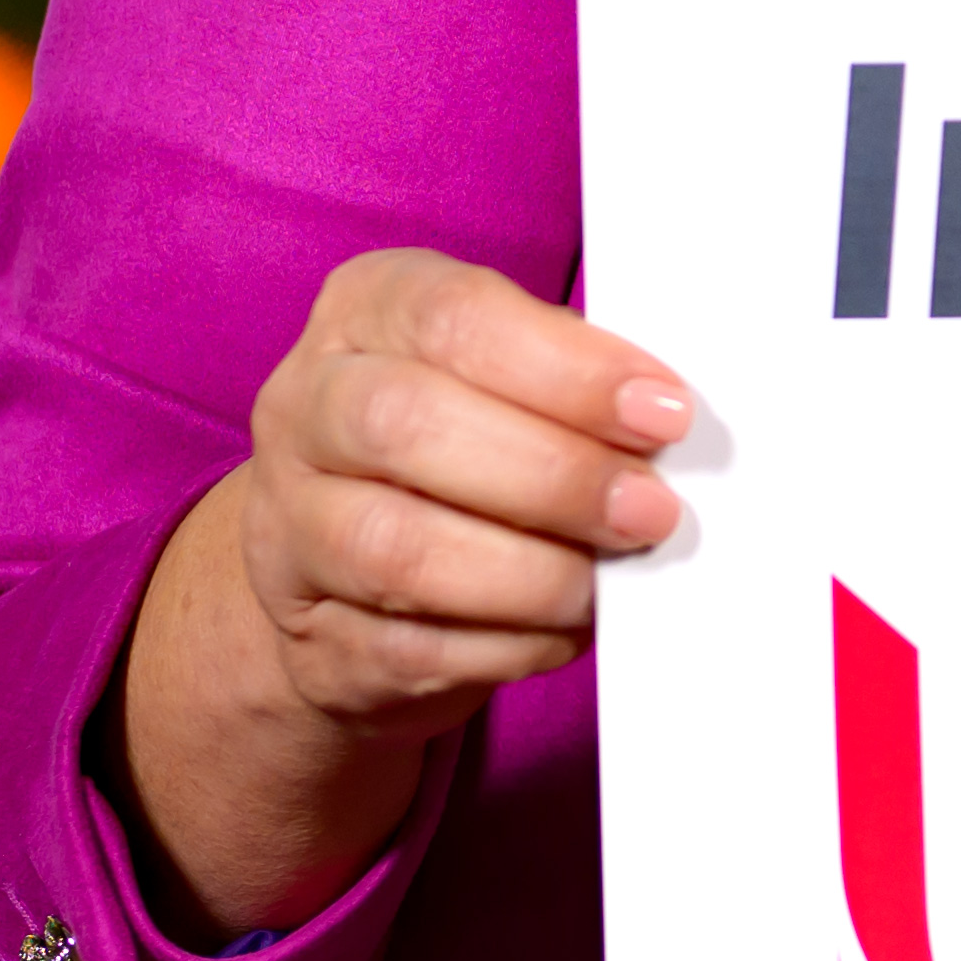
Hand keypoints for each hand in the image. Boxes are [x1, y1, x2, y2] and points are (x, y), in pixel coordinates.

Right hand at [114, 253, 696, 939]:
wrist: (349, 577)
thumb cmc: (460, 449)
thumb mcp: (502, 379)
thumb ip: (571, 384)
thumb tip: (669, 424)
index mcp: (366, 312)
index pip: (453, 318)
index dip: (567, 369)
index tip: (662, 413)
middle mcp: (306, 408)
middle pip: (407, 426)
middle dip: (553, 474)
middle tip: (650, 509)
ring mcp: (291, 528)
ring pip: (398, 551)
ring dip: (531, 573)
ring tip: (606, 579)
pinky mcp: (311, 636)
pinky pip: (411, 647)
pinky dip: (508, 643)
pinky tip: (564, 629)